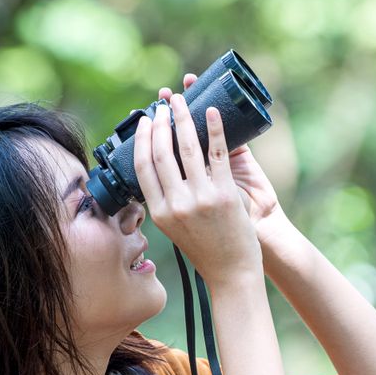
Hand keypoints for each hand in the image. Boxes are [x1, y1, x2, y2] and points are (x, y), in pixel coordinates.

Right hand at [133, 90, 261, 285]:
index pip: (143, 166)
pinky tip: (211, 111)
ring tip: (183, 101)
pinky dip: (214, 128)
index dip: (143, 138)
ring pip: (188, 147)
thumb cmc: (205, 250)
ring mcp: (201, 198)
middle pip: (162, 152)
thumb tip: (158, 169)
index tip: (146, 120)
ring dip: (184, 117)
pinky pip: (218, 153)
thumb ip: (165, 201)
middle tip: (164, 105)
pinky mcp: (225, 193)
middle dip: (162, 122)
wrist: (232, 272)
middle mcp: (177, 203)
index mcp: (160, 212)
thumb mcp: (174, 228)